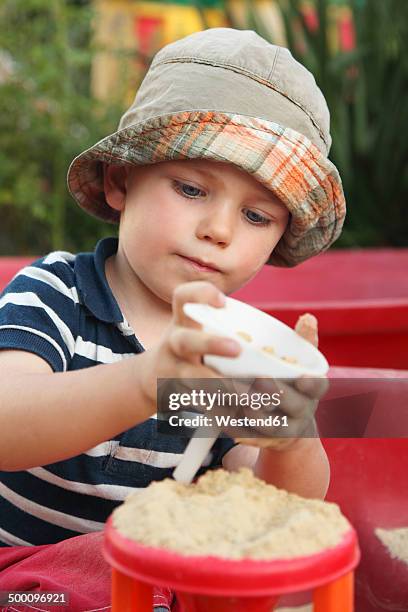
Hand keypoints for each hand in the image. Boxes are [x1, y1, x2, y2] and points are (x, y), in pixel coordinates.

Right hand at [137, 281, 240, 413]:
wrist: (152, 377)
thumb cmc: (190, 346)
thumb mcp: (196, 327)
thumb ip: (224, 324)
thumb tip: (291, 330)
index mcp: (183, 321)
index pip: (184, 297)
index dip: (201, 295)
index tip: (222, 302)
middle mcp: (175, 343)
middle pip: (186, 340)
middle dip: (210, 344)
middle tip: (237, 349)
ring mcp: (173, 370)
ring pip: (191, 378)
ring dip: (218, 385)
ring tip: (246, 395)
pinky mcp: (177, 394)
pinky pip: (198, 404)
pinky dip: (219, 412)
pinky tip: (240, 418)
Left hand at [234, 313, 327, 450]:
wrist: (288, 427)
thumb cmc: (291, 384)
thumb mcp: (301, 364)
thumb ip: (303, 342)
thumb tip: (308, 317)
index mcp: (313, 391)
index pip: (318, 387)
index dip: (311, 384)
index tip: (300, 377)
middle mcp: (302, 412)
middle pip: (292, 405)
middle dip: (274, 393)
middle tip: (257, 379)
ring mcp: (284, 430)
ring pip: (270, 425)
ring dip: (252, 411)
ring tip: (233, 394)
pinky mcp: (262, 441)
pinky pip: (248, 435)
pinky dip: (233, 425)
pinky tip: (215, 411)